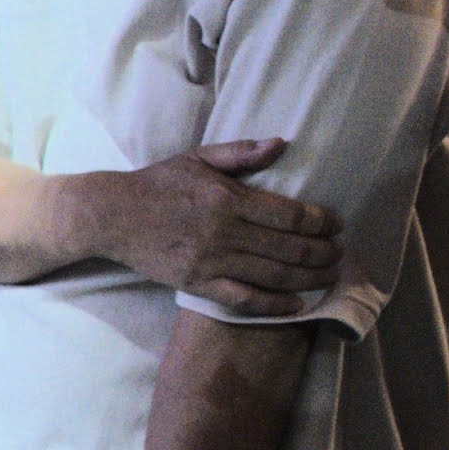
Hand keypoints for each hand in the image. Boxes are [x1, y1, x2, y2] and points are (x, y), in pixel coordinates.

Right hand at [78, 143, 339, 315]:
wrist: (108, 216)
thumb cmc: (156, 184)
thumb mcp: (196, 158)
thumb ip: (240, 152)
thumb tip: (282, 144)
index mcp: (226, 198)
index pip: (290, 214)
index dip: (321, 222)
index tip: (337, 225)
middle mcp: (222, 231)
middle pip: (289, 247)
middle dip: (323, 253)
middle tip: (340, 253)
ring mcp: (209, 261)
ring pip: (273, 275)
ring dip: (309, 278)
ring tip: (329, 277)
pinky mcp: (196, 283)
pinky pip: (244, 299)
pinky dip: (275, 305)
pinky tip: (297, 305)